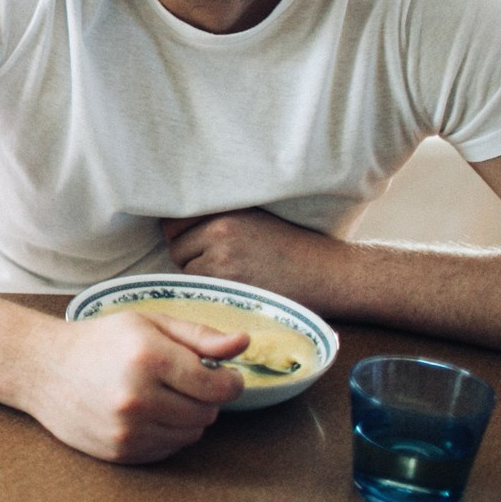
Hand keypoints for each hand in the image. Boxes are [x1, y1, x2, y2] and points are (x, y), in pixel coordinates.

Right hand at [22, 310, 247, 462]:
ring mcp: (127, 430)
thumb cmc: (100, 341)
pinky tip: (145, 413)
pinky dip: (166, 433)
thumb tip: (244, 344)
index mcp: (148, 358)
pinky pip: (167, 449)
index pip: (218, 386)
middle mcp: (138, 397)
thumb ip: (200, 336)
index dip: (229, 381)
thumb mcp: (149, 324)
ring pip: (190, 435)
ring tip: (161, 395)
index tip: (225, 375)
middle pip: (207, 413)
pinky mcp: (120, 452)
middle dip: (205, 397)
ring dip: (186, 417)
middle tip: (183, 381)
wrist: (44, 369)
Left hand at [163, 208, 339, 299]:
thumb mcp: (254, 219)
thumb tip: (177, 223)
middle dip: (189, 256)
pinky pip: (199, 289)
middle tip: (218, 263)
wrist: (325, 273)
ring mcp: (222, 258)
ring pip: (186, 270)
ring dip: (199, 276)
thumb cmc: (291, 248)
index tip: (194, 241)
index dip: (181, 233)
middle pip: (176, 247)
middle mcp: (220, 229)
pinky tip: (234, 288)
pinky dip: (209, 292)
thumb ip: (219, 218)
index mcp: (226, 209)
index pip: (175, 220)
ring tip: (231, 276)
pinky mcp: (228, 283)